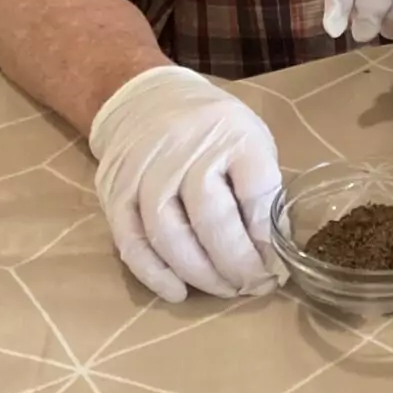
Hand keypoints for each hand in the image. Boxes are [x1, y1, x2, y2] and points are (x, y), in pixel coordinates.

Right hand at [88, 64, 282, 302]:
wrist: (144, 100)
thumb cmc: (211, 128)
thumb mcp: (249, 139)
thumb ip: (259, 187)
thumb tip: (272, 251)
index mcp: (233, 134)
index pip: (257, 192)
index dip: (268, 237)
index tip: (278, 266)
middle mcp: (187, 150)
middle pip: (213, 220)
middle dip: (237, 264)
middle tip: (255, 287)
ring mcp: (146, 173)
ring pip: (170, 237)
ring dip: (200, 275)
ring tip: (225, 292)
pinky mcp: (115, 193)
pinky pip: (132, 242)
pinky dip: (154, 274)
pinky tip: (178, 292)